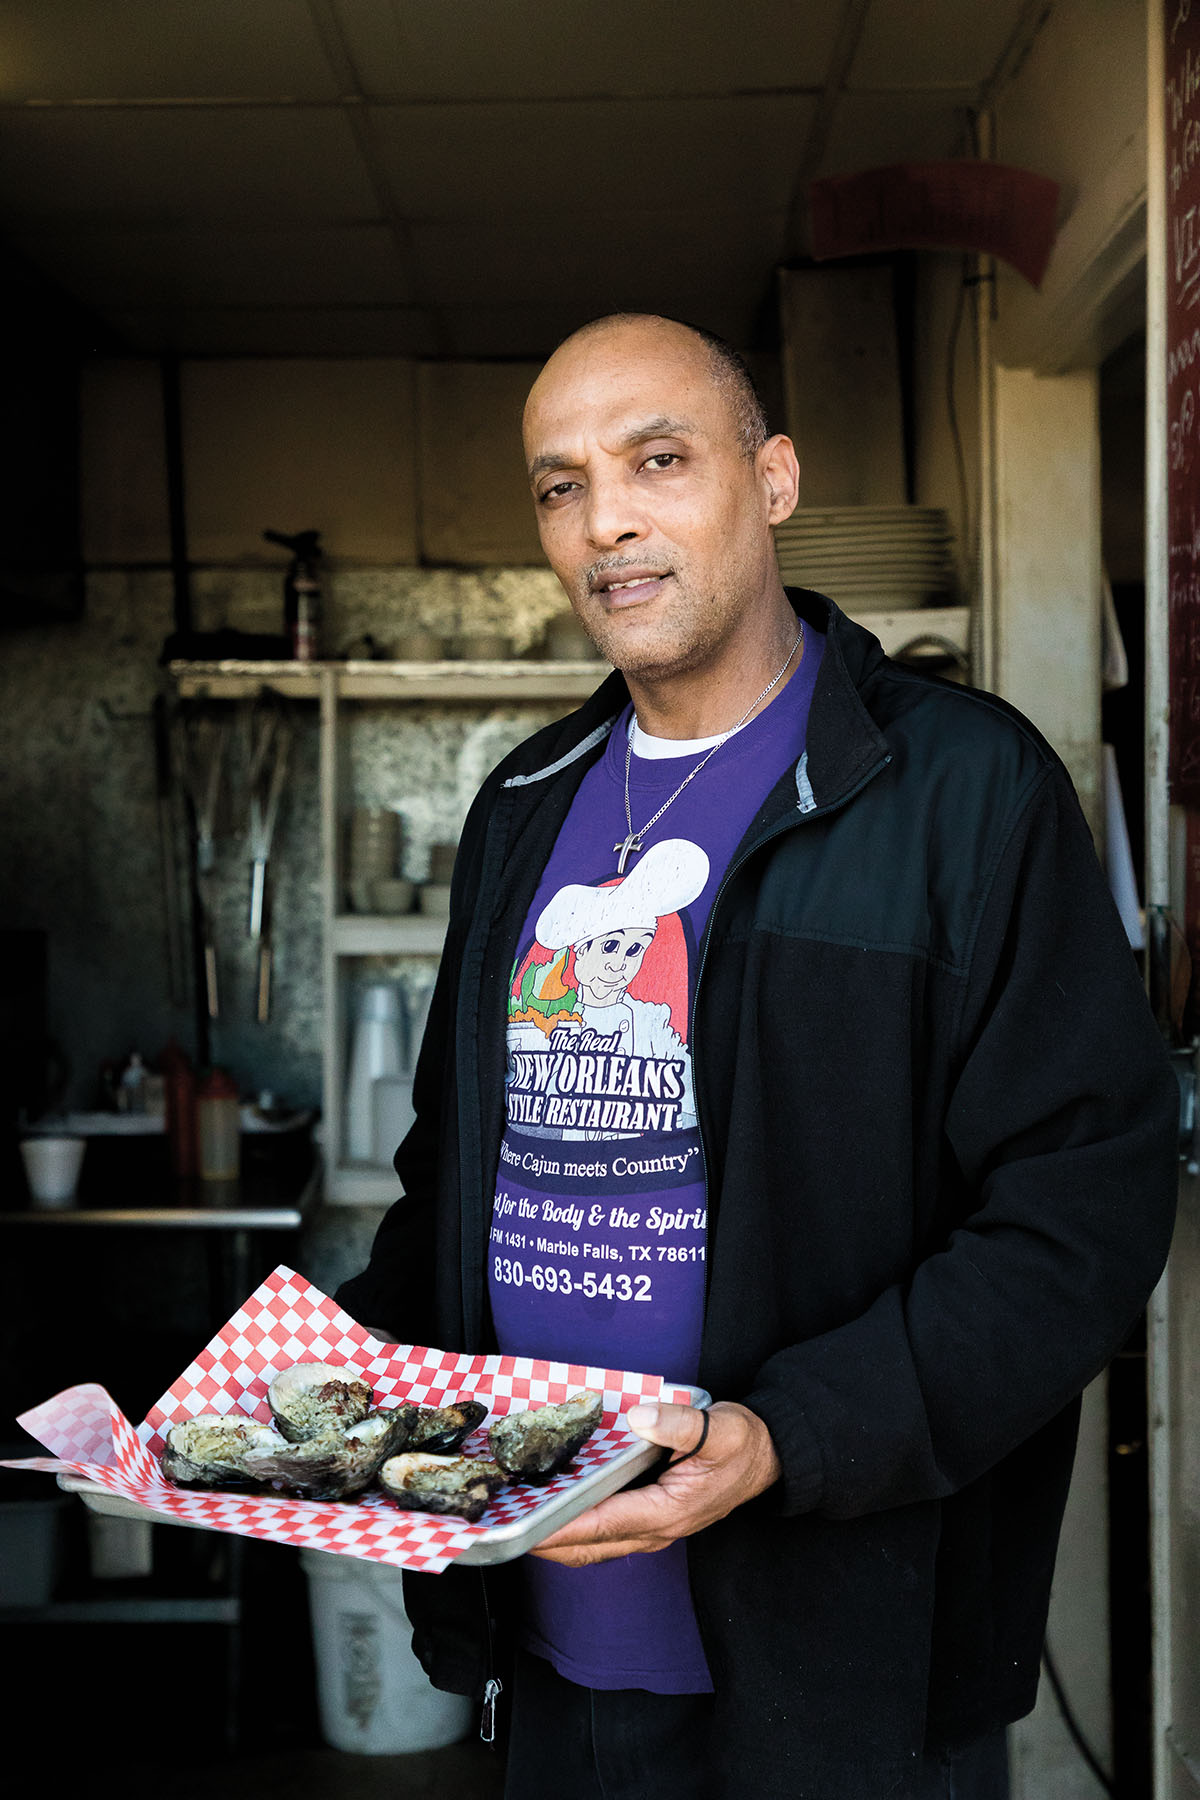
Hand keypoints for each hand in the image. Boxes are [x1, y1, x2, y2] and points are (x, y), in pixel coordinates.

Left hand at [529, 1400, 780, 1566]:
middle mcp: (653, 1529)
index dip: (559, 1527)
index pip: (601, 1525)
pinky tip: (552, 1505)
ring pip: (592, 1546)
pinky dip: (573, 1526)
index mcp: (666, 1512)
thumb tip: (639, 1417)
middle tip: (501, 1525)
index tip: (523, 1526)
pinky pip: (603, 1532)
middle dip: (543, 1540)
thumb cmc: (743, 1445)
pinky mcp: (648, 1518)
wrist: (767, 1459)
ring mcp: (650, 1528)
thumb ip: (680, 1424)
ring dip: (554, 1537)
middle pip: (587, 1547)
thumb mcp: (720, 1429)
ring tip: (516, 1518)